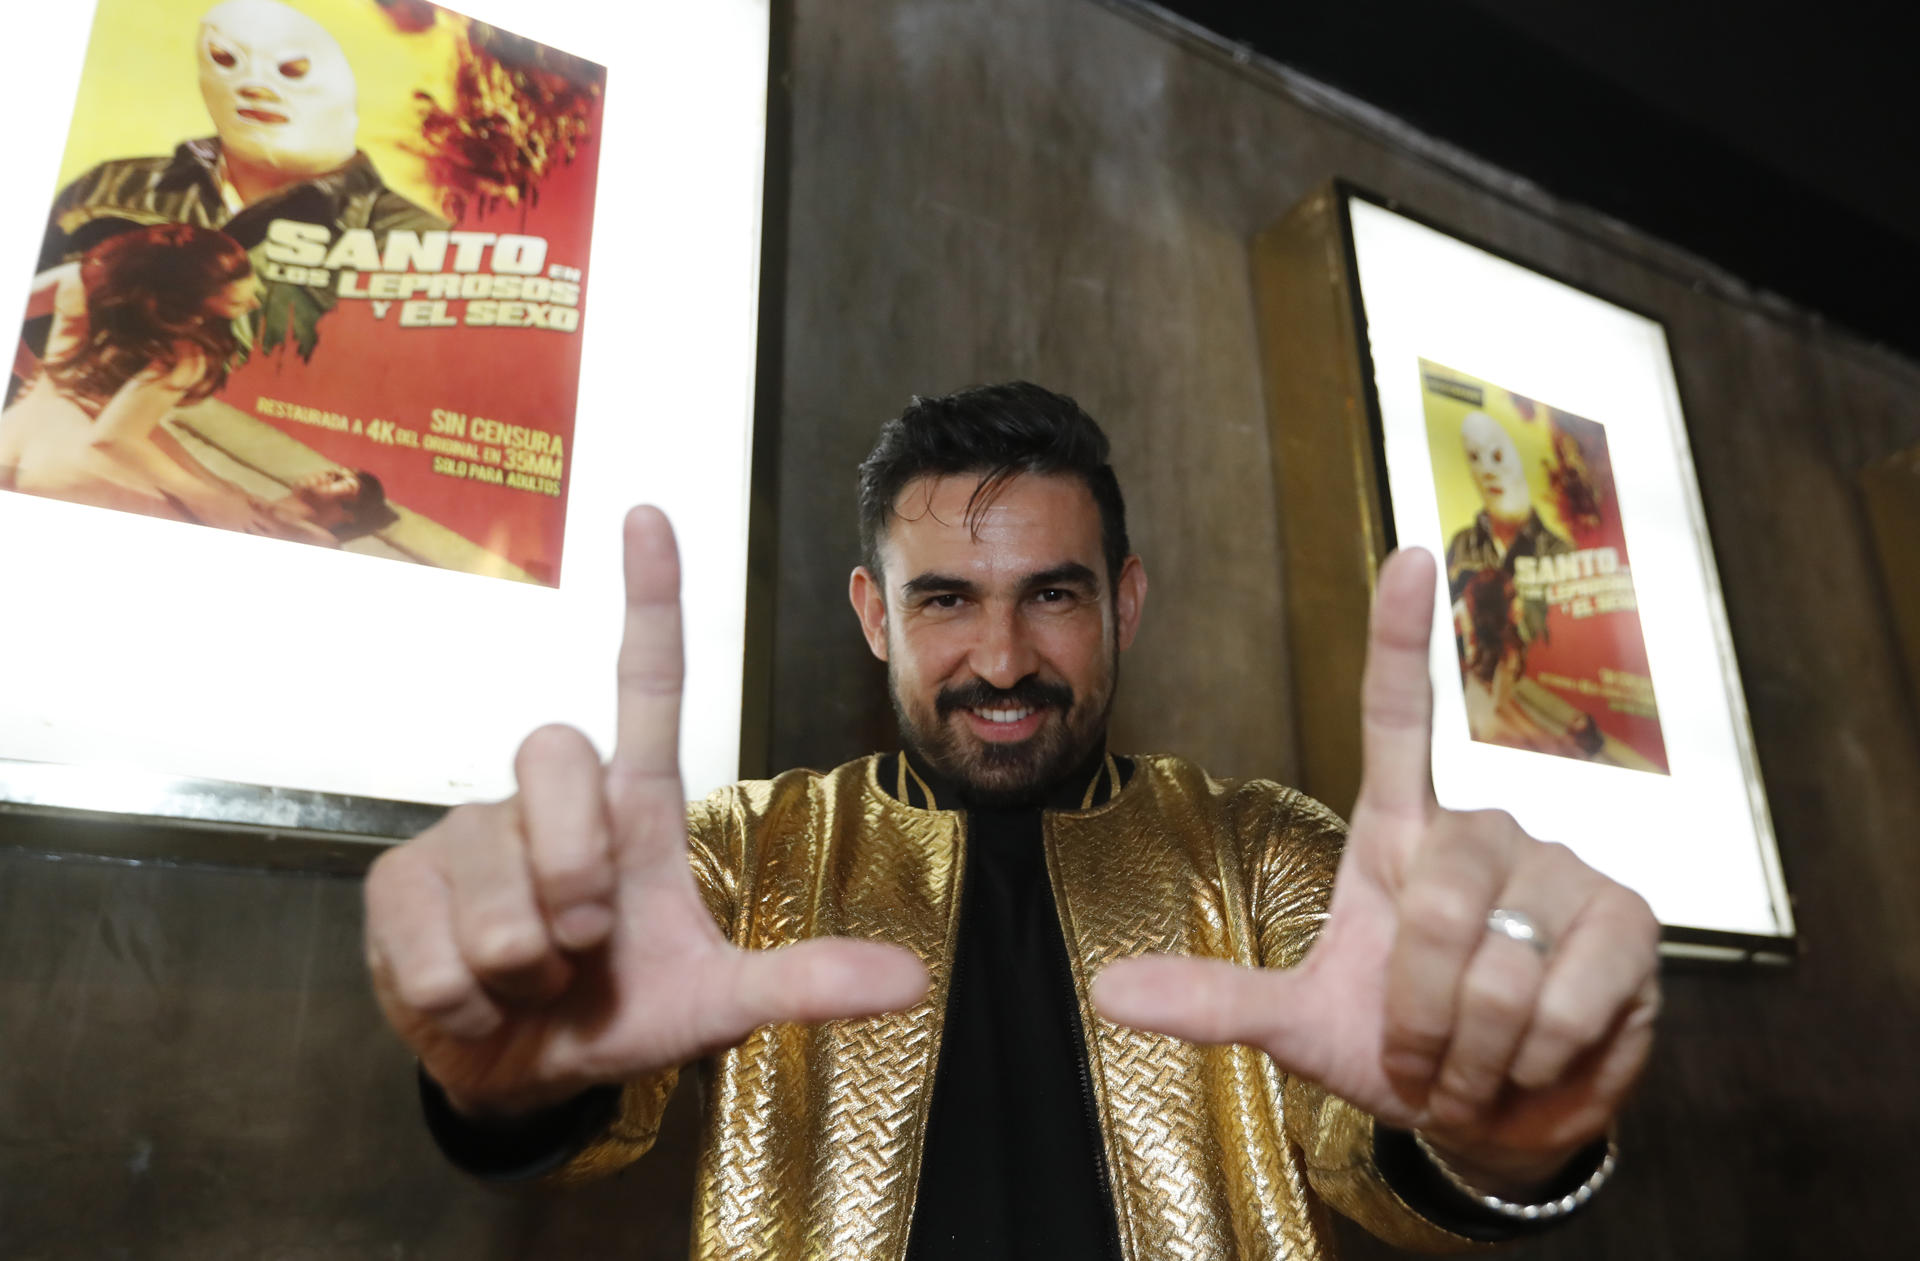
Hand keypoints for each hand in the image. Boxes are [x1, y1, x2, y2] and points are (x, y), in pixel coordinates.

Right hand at [364, 507, 928, 1117]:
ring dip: (526, 969)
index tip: (651, 517)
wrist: (523, 1073)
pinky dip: (466, 1000)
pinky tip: (472, 996)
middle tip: (585, 947)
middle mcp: (549, 799)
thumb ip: (803, 982)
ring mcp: (469, 832)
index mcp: (635, 807)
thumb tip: (912, 982)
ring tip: (531, 982)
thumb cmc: (622, 1008)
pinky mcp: (400, 883)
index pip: (647, 685)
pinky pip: (438, 949)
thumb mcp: (717, 999)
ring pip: (502, 892)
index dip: (650, 600)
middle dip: (577, 872)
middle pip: (559, 753)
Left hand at [1092, 548, 1658, 1191]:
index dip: (1403, 639)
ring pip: (1496, 968)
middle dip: (1418, 1010)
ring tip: (1478, 1059)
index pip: (1398, 717)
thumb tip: (1107, 988)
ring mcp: (1564, 872)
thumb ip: (1214, 1000)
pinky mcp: (1628, 925)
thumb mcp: (1298, 1024)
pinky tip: (1543, 1060)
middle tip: (1423, 1051)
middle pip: (1438, 901)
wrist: (1500, 1119)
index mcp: (1400, 834)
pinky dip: (1538, 1060)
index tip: (1410, 556)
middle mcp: (1485, 833)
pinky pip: (1563, 1001)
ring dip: (1473, 1049)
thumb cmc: (1399, 1049)